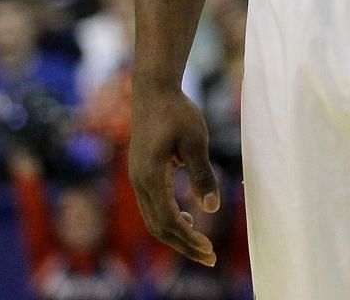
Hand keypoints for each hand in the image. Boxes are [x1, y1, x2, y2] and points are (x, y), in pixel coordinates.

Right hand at [127, 86, 218, 267]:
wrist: (153, 92)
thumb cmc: (178, 113)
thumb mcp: (196, 141)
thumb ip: (202, 174)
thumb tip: (212, 207)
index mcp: (150, 178)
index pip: (169, 221)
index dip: (189, 238)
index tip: (210, 251)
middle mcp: (139, 184)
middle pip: (159, 227)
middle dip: (184, 245)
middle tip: (210, 258)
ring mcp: (138, 180)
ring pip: (154, 219)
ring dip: (176, 235)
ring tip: (201, 245)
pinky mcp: (142, 175)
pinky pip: (153, 207)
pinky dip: (169, 219)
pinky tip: (188, 218)